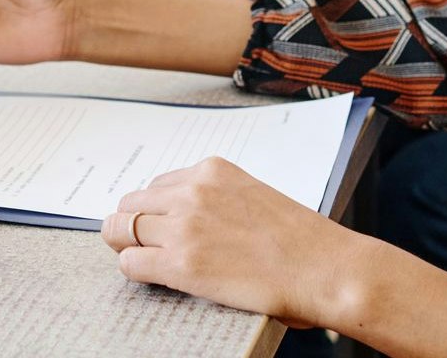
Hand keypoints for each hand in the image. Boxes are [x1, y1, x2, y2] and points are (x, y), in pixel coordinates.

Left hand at [100, 157, 345, 326]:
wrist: (324, 269)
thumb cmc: (301, 241)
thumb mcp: (253, 197)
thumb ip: (219, 200)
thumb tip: (199, 220)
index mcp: (212, 171)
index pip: (158, 185)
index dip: (154, 209)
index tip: (156, 224)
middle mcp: (192, 192)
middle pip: (132, 203)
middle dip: (132, 224)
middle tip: (139, 244)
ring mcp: (183, 227)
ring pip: (121, 228)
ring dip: (127, 245)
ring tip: (140, 259)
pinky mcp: (180, 264)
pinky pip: (130, 262)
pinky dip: (133, 269)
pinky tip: (149, 275)